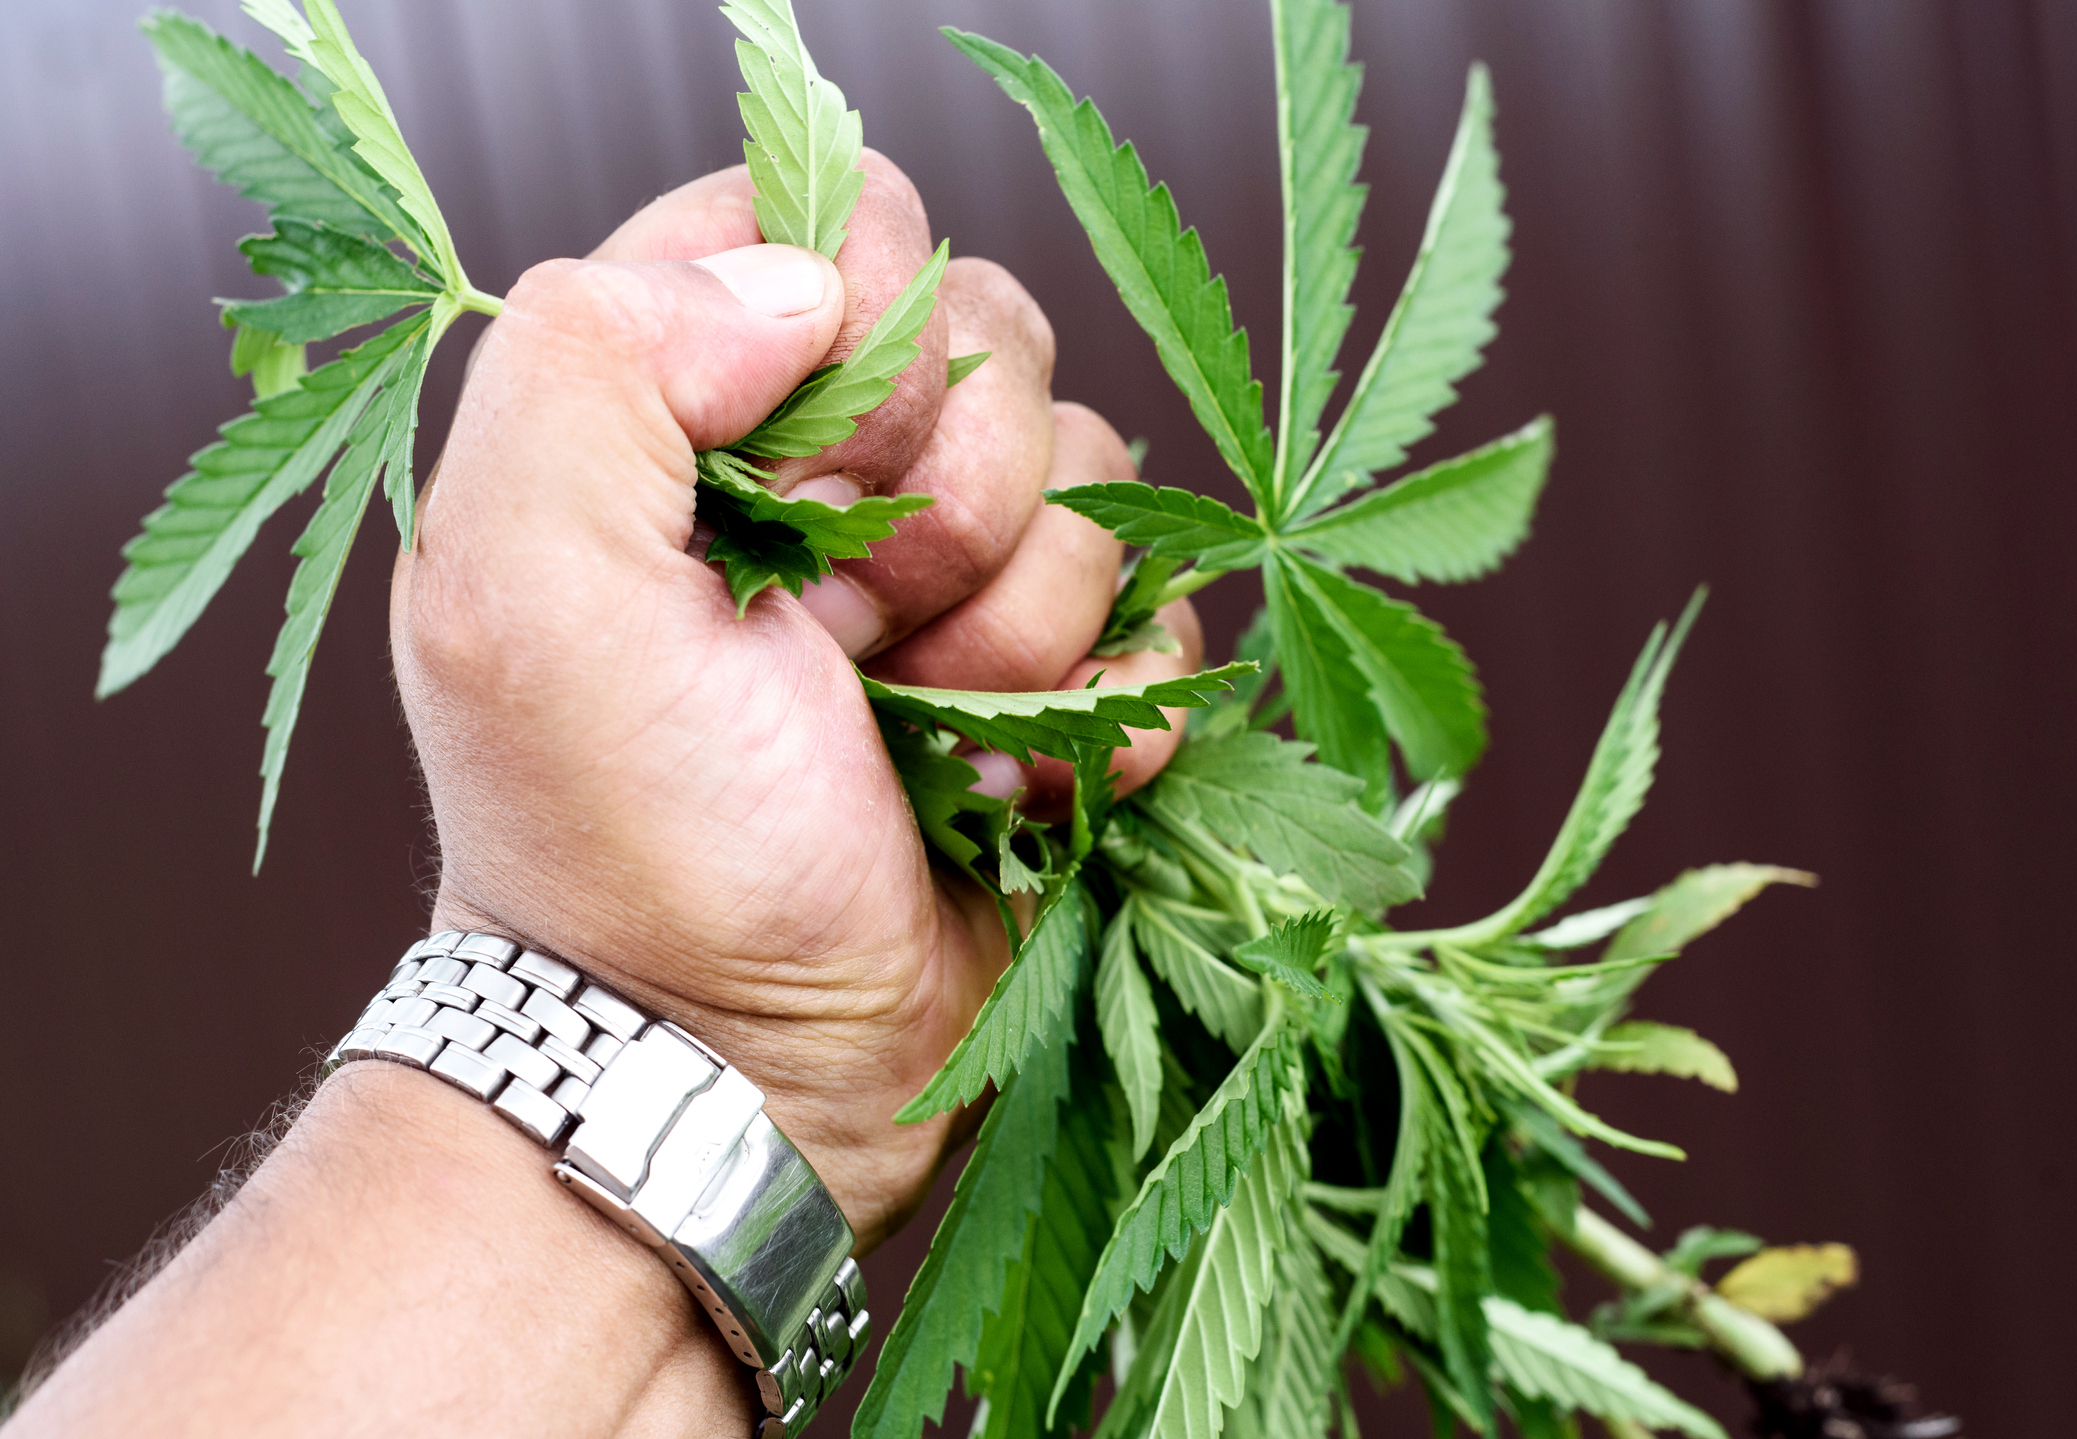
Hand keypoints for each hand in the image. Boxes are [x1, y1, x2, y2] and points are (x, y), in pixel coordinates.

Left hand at [391, 152, 1203, 1248]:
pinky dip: (1101, 709)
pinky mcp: (1053, 688)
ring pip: (1094, 482)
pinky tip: (1008, 787)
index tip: (797, 469)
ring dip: (1017, 629)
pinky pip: (1157, 618)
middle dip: (945, 500)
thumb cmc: (622, 841)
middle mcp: (829, 483)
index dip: (851, 319)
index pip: (822, 227)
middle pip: (993, 341)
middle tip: (848, 633)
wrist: (734, 1069)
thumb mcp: (520, 585)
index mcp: (689, 419)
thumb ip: (599, 358)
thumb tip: (805, 278)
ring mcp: (952, 589)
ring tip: (918, 733)